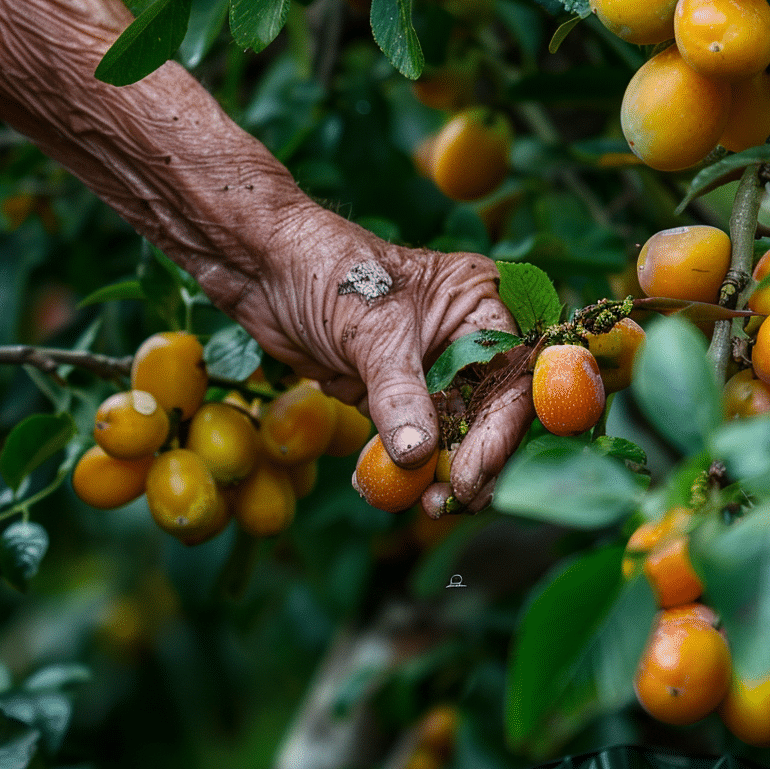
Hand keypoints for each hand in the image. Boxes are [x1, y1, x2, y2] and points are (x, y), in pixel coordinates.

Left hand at [223, 207, 533, 511]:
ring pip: (444, 432)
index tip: (471, 477)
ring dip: (429, 471)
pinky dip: (391, 463)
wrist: (259, 265)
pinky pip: (402, 436)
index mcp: (477, 306)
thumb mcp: (371, 332)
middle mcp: (459, 338)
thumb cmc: (323, 271)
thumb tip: (417, 458)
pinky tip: (373, 482)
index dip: (498, 434)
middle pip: (484, 414)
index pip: (510, 379)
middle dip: (466, 462)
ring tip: (413, 502)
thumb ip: (399, 396)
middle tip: (444, 504)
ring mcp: (423, 366)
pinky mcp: (386, 388)